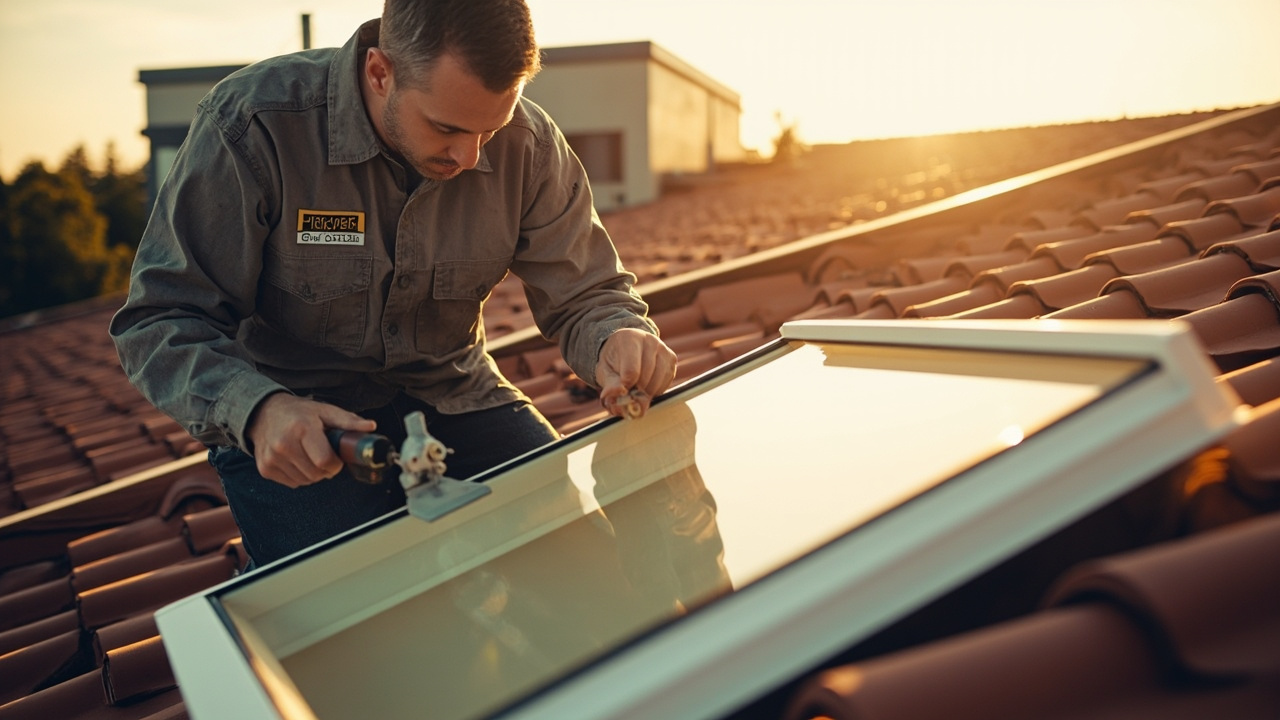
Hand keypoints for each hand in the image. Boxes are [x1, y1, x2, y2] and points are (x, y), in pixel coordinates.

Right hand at [246, 393, 376, 487]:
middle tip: (322, 453)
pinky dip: (299, 475)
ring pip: (306, 481)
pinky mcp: (265, 469)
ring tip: (308, 454)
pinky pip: (293, 483)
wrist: (264, 413)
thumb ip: (348, 421)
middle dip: (326, 468)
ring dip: (313, 473)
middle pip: (316, 474)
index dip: (336, 463)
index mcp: (301, 429)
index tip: (336, 456)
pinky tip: (296, 459)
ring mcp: (272, 458)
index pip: (325, 461)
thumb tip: (371, 427)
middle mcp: (283, 444)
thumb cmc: (299, 412)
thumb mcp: (325, 411)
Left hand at [595, 328, 676, 418]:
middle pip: (645, 378)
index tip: (621, 388)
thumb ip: (611, 385)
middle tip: (628, 389)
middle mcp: (649, 340)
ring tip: (636, 386)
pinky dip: (656, 389)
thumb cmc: (614, 361)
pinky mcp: (671, 358)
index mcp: (629, 338)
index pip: (632, 372)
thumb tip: (620, 397)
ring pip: (657, 382)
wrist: (625, 349)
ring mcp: (663, 348)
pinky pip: (666, 382)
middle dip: (635, 390)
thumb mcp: (605, 371)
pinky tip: (646, 384)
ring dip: (646, 391)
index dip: (626, 386)